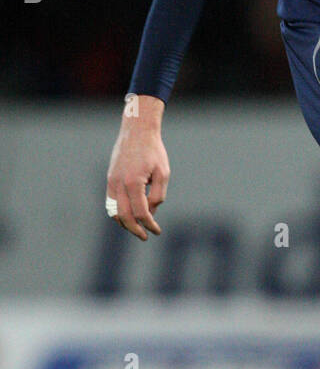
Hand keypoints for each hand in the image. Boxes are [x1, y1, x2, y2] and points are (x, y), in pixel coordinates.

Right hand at [105, 94, 169, 239]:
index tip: (156, 231)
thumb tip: (150, 213)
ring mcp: (111, 182)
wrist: (136, 132)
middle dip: (135, 229)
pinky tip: (129, 216)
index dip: (149, 224)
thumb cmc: (153, 151)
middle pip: (124, 216)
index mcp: (134, 182)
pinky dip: (118, 213)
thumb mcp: (163, 173)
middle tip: (145, 236)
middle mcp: (119, 184)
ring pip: (113, 211)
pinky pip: (110, 202)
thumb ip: (158, 195)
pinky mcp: (109, 179)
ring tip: (137, 228)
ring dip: (125, 223)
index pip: (141, 212)